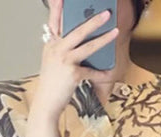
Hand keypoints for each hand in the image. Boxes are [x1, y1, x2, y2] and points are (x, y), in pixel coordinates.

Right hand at [33, 0, 119, 119]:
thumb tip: (80, 40)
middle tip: (106, 13)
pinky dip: (101, 74)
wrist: (46, 103)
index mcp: (51, 44)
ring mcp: (64, 61)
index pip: (55, 21)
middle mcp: (57, 49)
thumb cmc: (51, 82)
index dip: (58, 8)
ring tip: (115, 31)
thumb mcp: (52, 61)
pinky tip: (109, 73)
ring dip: (103, 39)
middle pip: (77, 31)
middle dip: (93, 21)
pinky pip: (91, 72)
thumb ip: (61, 47)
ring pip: (88, 47)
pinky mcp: (73, 74)